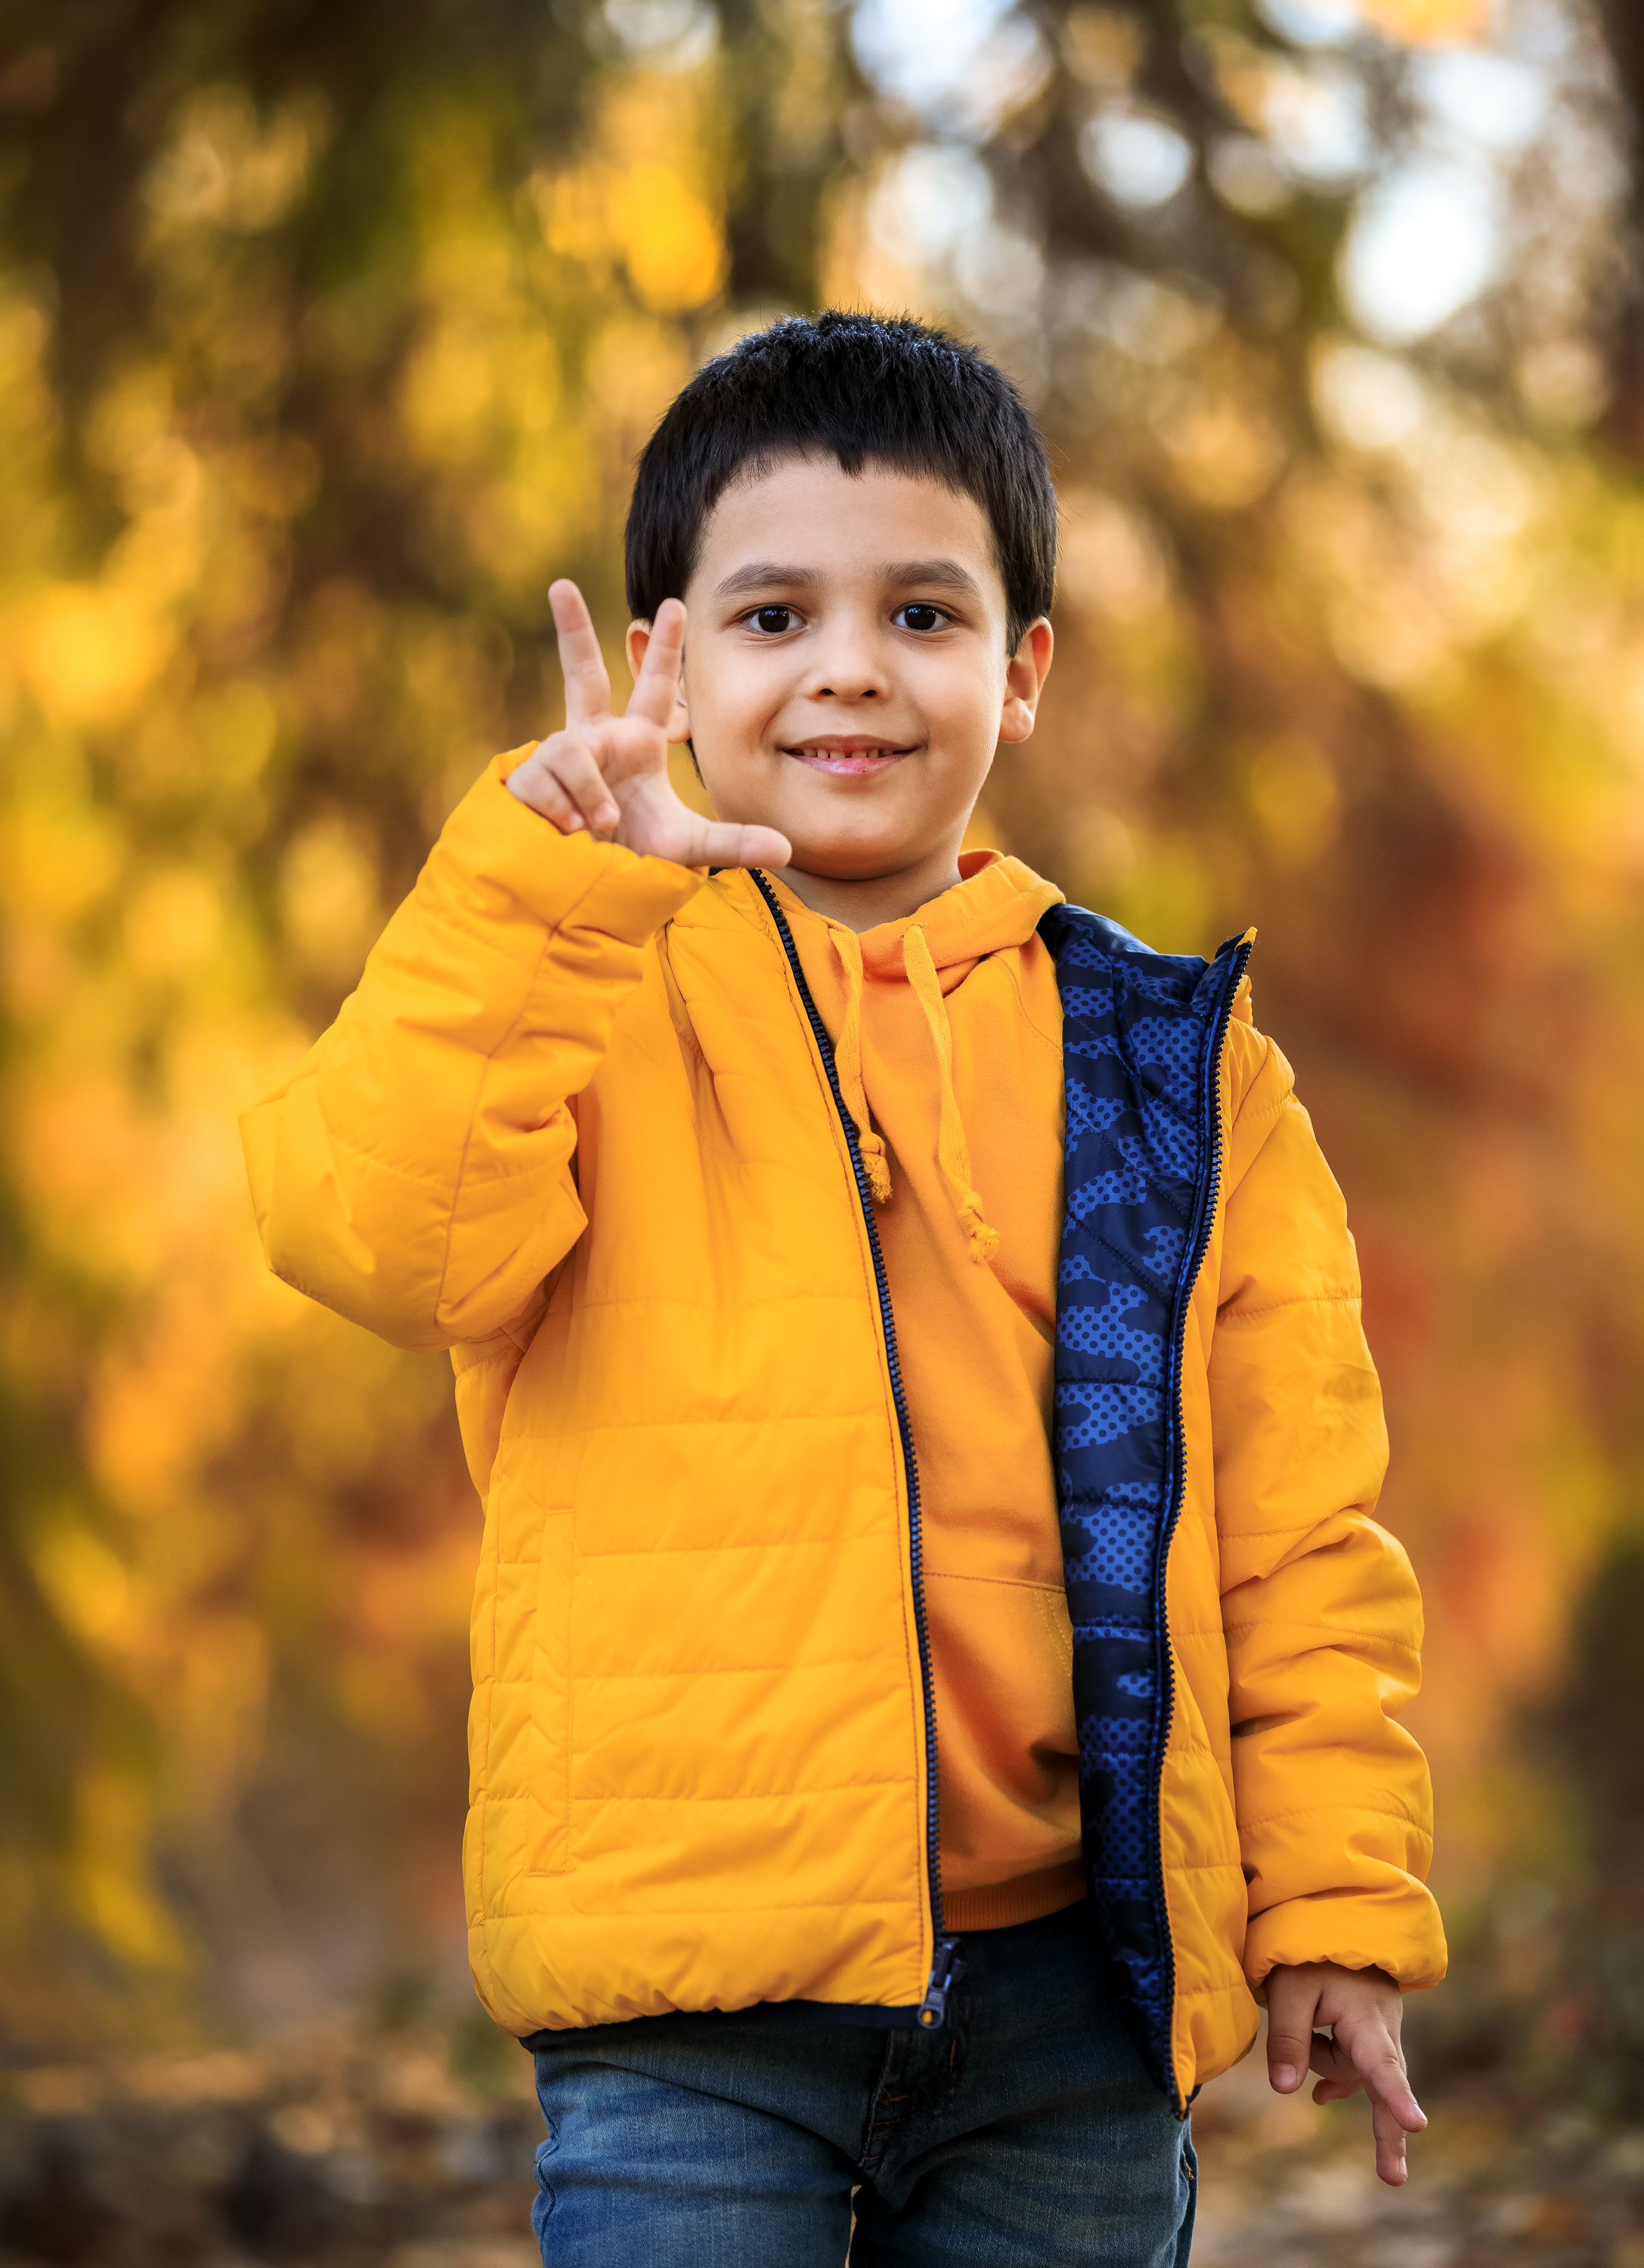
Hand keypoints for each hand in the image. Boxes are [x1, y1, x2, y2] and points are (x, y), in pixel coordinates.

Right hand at [507, 581, 790, 871]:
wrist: (580, 893)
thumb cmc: (630, 862)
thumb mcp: (685, 849)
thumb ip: (733, 844)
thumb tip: (787, 850)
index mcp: (636, 745)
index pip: (655, 688)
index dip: (666, 649)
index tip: (676, 604)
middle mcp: (596, 740)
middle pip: (583, 674)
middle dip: (571, 628)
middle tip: (561, 585)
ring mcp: (559, 757)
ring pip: (571, 753)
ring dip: (590, 795)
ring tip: (600, 826)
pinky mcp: (527, 780)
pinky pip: (547, 782)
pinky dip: (564, 811)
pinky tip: (567, 831)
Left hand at [1265, 1961, 1426, 2185]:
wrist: (1338, 1925)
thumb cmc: (1311, 1954)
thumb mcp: (1289, 1989)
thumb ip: (1287, 2037)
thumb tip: (1284, 2089)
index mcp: (1367, 2019)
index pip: (1382, 2064)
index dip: (1397, 2097)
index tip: (1417, 2125)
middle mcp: (1383, 2032)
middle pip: (1383, 2086)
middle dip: (1389, 2131)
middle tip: (1393, 2179)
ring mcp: (1381, 2036)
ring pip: (1351, 2071)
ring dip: (1323, 2061)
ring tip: (1306, 2017)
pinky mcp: (1371, 2038)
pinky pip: (1354, 2068)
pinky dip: (1335, 2075)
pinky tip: (1320, 2096)